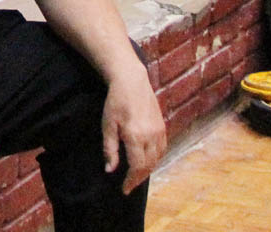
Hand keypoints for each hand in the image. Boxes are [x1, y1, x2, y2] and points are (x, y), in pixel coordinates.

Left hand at [101, 69, 166, 194]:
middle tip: (129, 186)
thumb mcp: (107, 125)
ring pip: (157, 159)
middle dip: (139, 178)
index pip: (137, 167)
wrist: (131, 81)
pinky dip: (155, 159)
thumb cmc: (115, 102)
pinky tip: (147, 161)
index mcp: (136, 136)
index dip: (131, 180)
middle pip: (148, 166)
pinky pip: (162, 149)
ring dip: (148, 170)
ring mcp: (159, 131)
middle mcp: (151, 136)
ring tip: (136, 176)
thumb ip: (109, 149)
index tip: (124, 189)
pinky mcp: (163, 126)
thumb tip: (110, 170)